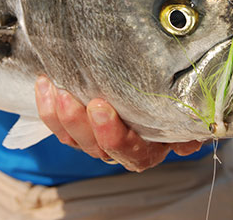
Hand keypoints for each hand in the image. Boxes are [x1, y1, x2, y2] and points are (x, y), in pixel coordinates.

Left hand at [34, 76, 201, 171]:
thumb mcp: (185, 115)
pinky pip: (57, 123)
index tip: (101, 108)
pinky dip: (47, 105)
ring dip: (58, 114)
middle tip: (69, 95)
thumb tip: (187, 142)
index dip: (111, 134)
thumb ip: (189, 129)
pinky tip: (44, 82)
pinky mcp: (76, 126)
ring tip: (53, 87)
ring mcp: (93, 138)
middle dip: (78, 121)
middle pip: (92, 145)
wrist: (157, 91)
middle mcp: (116, 149)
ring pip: (71, 136)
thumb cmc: (172, 103)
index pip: (128, 150)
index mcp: (144, 150)